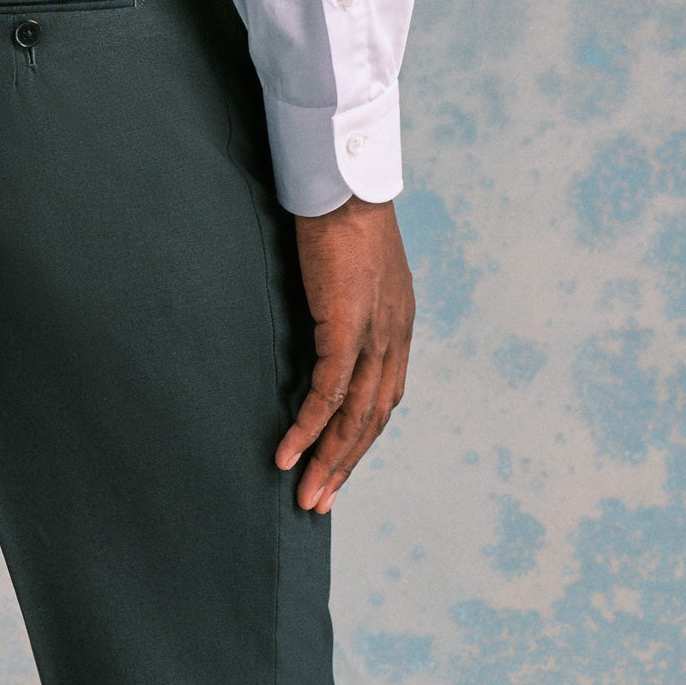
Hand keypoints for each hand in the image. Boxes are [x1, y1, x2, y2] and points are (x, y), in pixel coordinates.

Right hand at [275, 195, 414, 512]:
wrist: (343, 182)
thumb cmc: (339, 215)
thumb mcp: (349, 271)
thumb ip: (344, 304)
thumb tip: (320, 321)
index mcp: (398, 326)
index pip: (383, 398)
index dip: (360, 440)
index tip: (336, 469)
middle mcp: (394, 337)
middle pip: (373, 420)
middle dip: (345, 466)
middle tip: (319, 503)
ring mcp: (374, 335)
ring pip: (355, 418)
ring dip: (329, 462)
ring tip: (307, 496)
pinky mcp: (347, 329)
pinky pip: (327, 395)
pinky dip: (308, 430)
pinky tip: (288, 455)